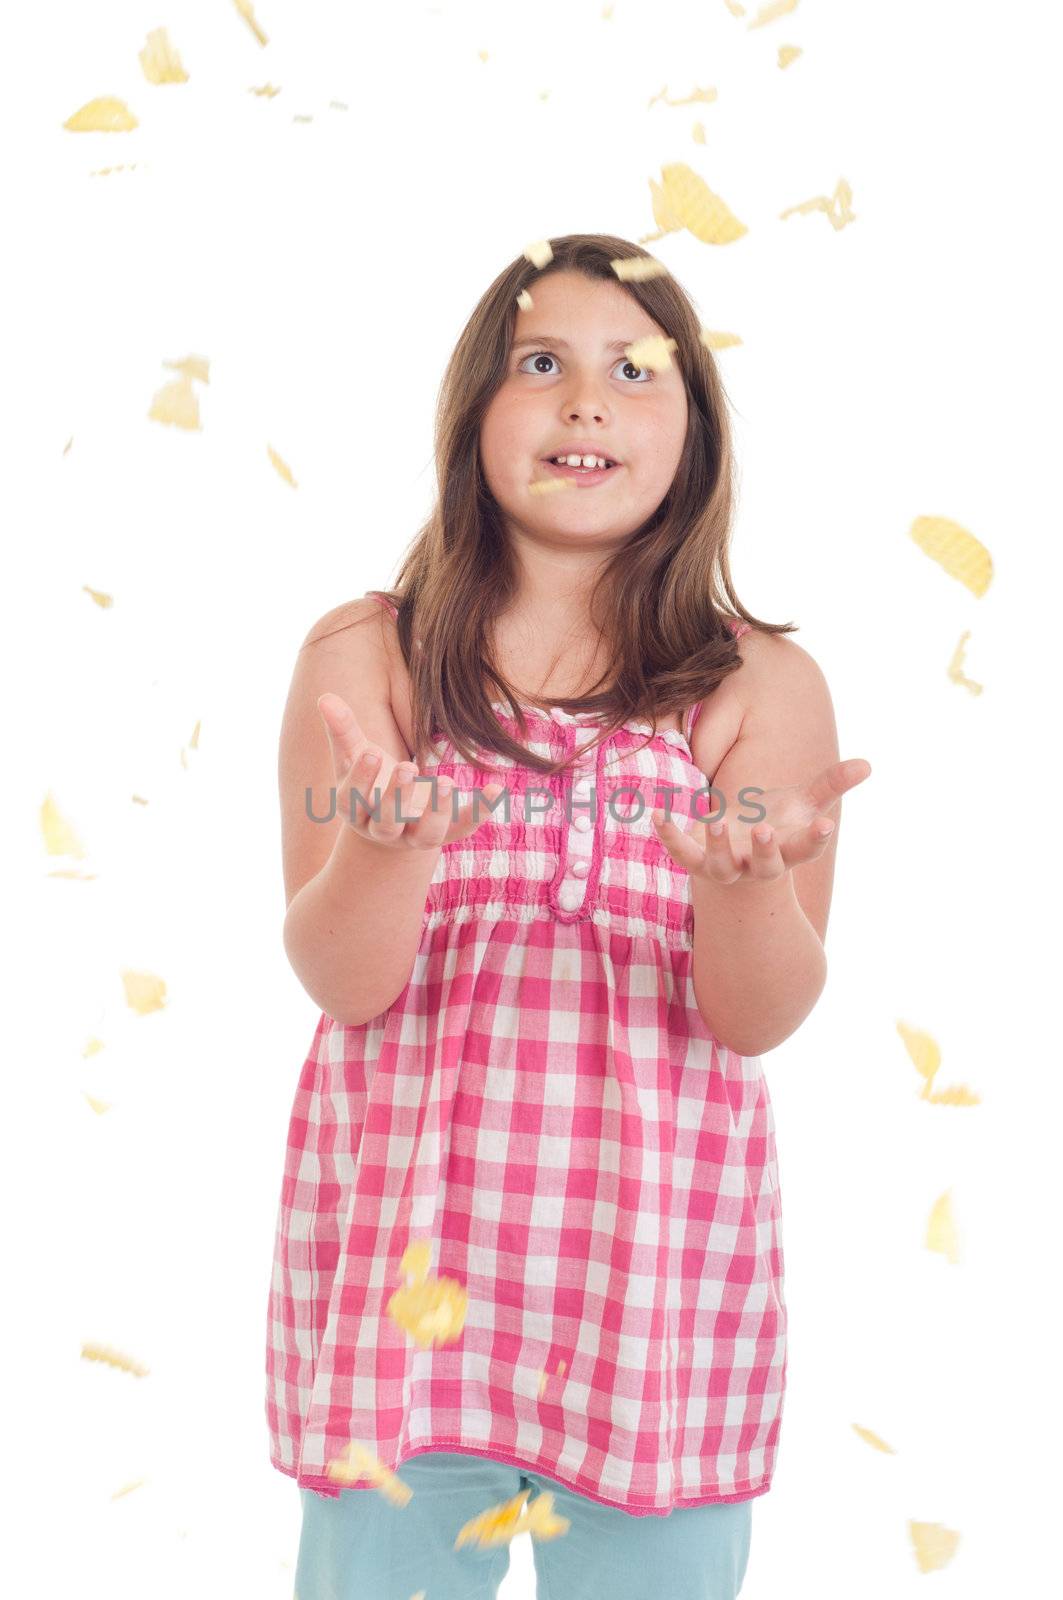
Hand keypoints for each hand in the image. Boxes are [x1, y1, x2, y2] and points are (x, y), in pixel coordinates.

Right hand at [317, 693, 503, 851]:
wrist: (395, 821)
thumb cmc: (371, 780)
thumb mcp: (354, 756)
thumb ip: (343, 731)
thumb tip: (324, 698)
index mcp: (356, 809)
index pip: (352, 800)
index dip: (361, 778)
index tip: (372, 752)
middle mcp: (384, 829)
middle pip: (387, 821)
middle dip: (397, 796)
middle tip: (409, 767)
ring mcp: (416, 836)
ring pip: (425, 835)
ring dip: (438, 810)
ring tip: (447, 781)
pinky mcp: (446, 834)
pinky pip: (463, 827)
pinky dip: (480, 810)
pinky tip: (497, 790)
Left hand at [651, 758, 871, 885]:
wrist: (734, 852)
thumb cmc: (775, 822)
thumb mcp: (802, 804)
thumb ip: (831, 785)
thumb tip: (867, 764)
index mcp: (788, 850)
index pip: (807, 849)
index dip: (817, 838)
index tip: (827, 825)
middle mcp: (757, 864)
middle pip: (765, 865)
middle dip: (764, 850)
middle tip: (764, 831)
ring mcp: (725, 867)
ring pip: (720, 866)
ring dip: (716, 845)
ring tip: (714, 819)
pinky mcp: (695, 861)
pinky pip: (681, 854)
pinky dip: (669, 836)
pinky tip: (657, 815)